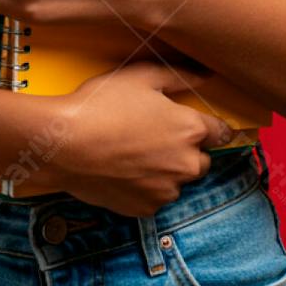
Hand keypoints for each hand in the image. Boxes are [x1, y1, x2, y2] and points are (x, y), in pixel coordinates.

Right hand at [38, 60, 242, 216]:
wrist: (63, 144)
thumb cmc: (101, 104)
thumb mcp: (141, 76)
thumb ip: (180, 76)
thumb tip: (207, 76)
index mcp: (190, 130)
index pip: (221, 133)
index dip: (210, 128)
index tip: (198, 126)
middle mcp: (186, 164)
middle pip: (202, 161)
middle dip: (186, 151)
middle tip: (155, 137)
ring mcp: (166, 191)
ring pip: (176, 181)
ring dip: (165, 171)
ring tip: (133, 154)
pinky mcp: (145, 209)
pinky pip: (154, 198)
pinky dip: (145, 188)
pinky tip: (122, 171)